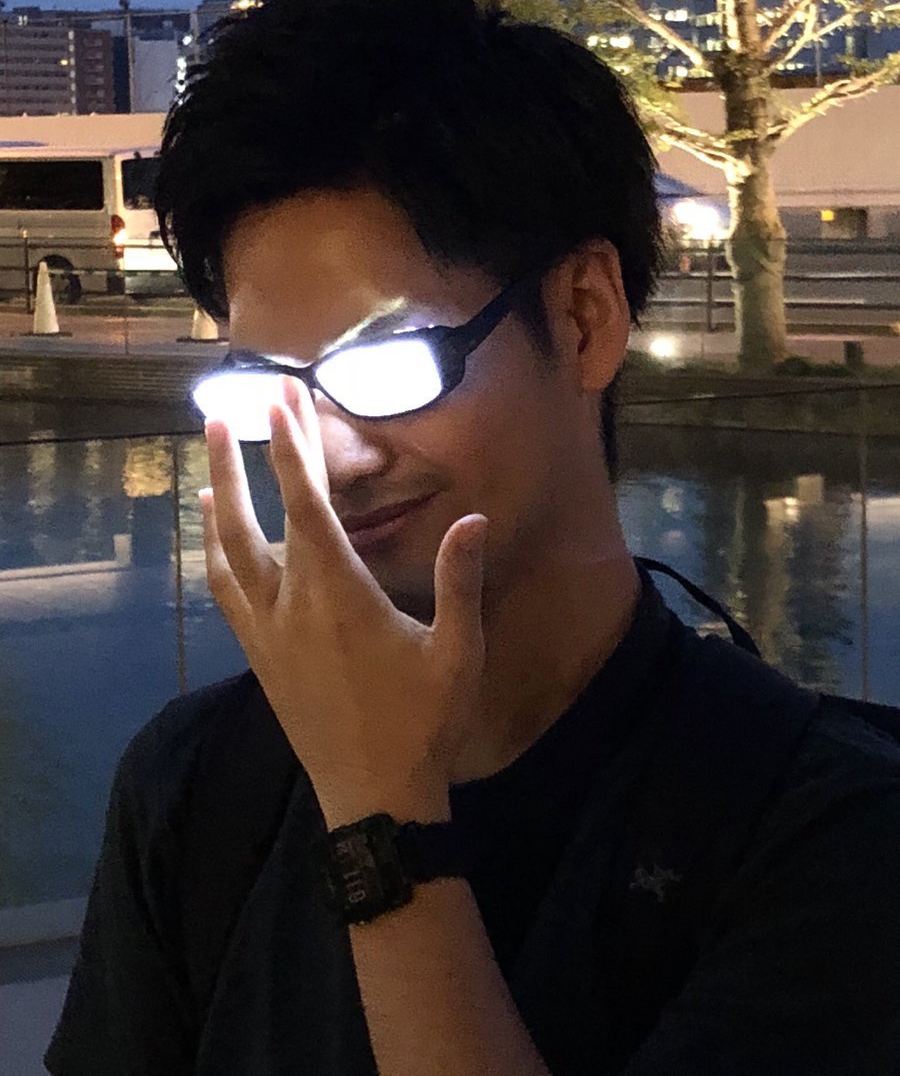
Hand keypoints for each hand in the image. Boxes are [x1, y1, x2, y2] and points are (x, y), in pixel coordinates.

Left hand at [199, 376, 487, 822]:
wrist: (373, 799)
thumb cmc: (422, 724)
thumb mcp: (457, 653)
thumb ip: (459, 582)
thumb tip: (472, 518)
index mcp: (337, 594)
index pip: (307, 504)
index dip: (292, 449)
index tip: (281, 403)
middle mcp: (289, 605)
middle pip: (252, 519)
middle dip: (238, 461)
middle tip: (223, 413)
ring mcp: (265, 634)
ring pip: (226, 555)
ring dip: (216, 503)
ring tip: (207, 465)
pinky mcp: (258, 658)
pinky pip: (225, 593)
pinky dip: (215, 555)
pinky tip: (214, 542)